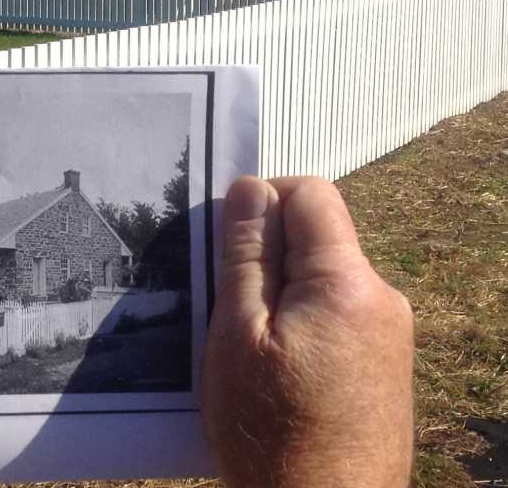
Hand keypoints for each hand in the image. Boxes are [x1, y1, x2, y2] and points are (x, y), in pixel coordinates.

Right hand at [201, 176, 412, 487]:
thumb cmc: (271, 432)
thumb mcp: (237, 333)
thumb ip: (246, 253)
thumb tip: (249, 187)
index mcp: (348, 282)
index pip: (310, 194)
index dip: (263, 201)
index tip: (229, 243)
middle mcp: (382, 297)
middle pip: (318, 234)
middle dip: (270, 252)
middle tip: (231, 303)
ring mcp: (389, 331)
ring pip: (324, 274)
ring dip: (284, 289)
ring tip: (252, 343)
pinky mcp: (385, 360)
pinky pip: (338, 310)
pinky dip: (303, 318)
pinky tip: (279, 364)